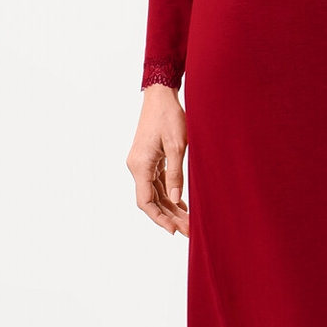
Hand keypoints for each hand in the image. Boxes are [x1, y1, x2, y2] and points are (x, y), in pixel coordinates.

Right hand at [129, 84, 190, 234]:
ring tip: (188, 221)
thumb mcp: (177, 146)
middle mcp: (137, 166)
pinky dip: (169, 195)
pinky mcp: (149, 159)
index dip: (159, 219)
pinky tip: (182, 205)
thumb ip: (176, 175)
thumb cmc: (170, 116)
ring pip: (154, 194)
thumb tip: (174, 201)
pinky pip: (157, 183)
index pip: (146, 202)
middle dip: (169, 217)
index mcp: (140, 165)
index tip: (174, 231)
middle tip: (189, 230)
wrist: (161, 95)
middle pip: (151, 201)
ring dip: (170, 208)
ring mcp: (142, 163)